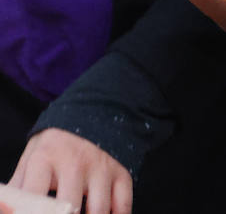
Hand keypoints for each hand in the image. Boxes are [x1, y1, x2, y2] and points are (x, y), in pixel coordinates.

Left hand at [10, 128, 132, 213]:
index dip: (30, 213)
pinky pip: (122, 204)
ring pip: (98, 210)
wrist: (92, 113)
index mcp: (45, 158)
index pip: (32, 195)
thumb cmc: (54, 147)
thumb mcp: (31, 158)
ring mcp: (101, 167)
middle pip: (68, 206)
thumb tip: (6, 208)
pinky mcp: (120, 172)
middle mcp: (75, 161)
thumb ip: (17, 187)